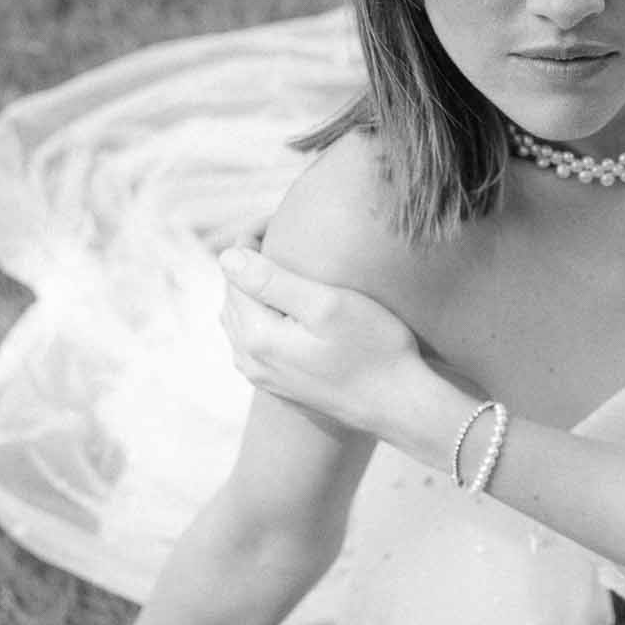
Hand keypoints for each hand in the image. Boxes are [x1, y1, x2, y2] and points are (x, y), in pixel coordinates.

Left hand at [219, 244, 422, 436]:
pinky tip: (285, 308)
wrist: (399, 406)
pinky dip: (261, 317)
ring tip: (281, 267)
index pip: (235, 274)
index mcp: (256, 337)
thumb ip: (272, 281)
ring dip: (253, 291)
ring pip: (240, 321)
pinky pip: (253, 343)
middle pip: (233, 297)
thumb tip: (225, 258)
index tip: (276, 218)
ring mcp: (263, 378)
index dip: (250, 240)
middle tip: (279, 234)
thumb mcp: (326, 305)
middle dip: (249, 263)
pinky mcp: (279, 387)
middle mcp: (250, 361)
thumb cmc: (373, 350)